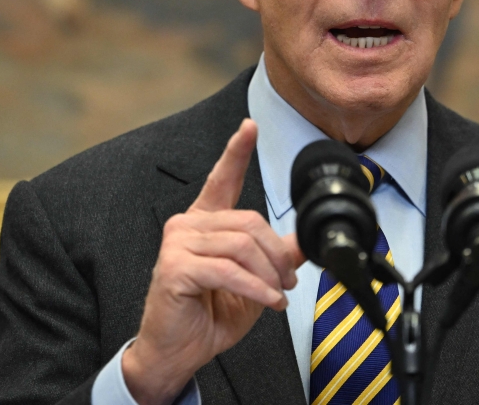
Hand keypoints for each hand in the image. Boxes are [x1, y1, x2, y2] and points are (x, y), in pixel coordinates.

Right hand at [121, 118, 304, 404]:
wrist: (178, 352)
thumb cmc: (208, 315)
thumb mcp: (253, 281)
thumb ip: (273, 257)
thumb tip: (303, 241)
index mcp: (204, 222)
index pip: (221, 179)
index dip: (237, 151)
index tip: (250, 126)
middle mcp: (187, 226)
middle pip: (249, 222)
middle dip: (277, 254)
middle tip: (288, 280)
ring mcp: (177, 244)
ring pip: (242, 245)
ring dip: (269, 274)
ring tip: (277, 294)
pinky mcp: (175, 268)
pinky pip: (229, 271)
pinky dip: (255, 288)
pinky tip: (267, 301)